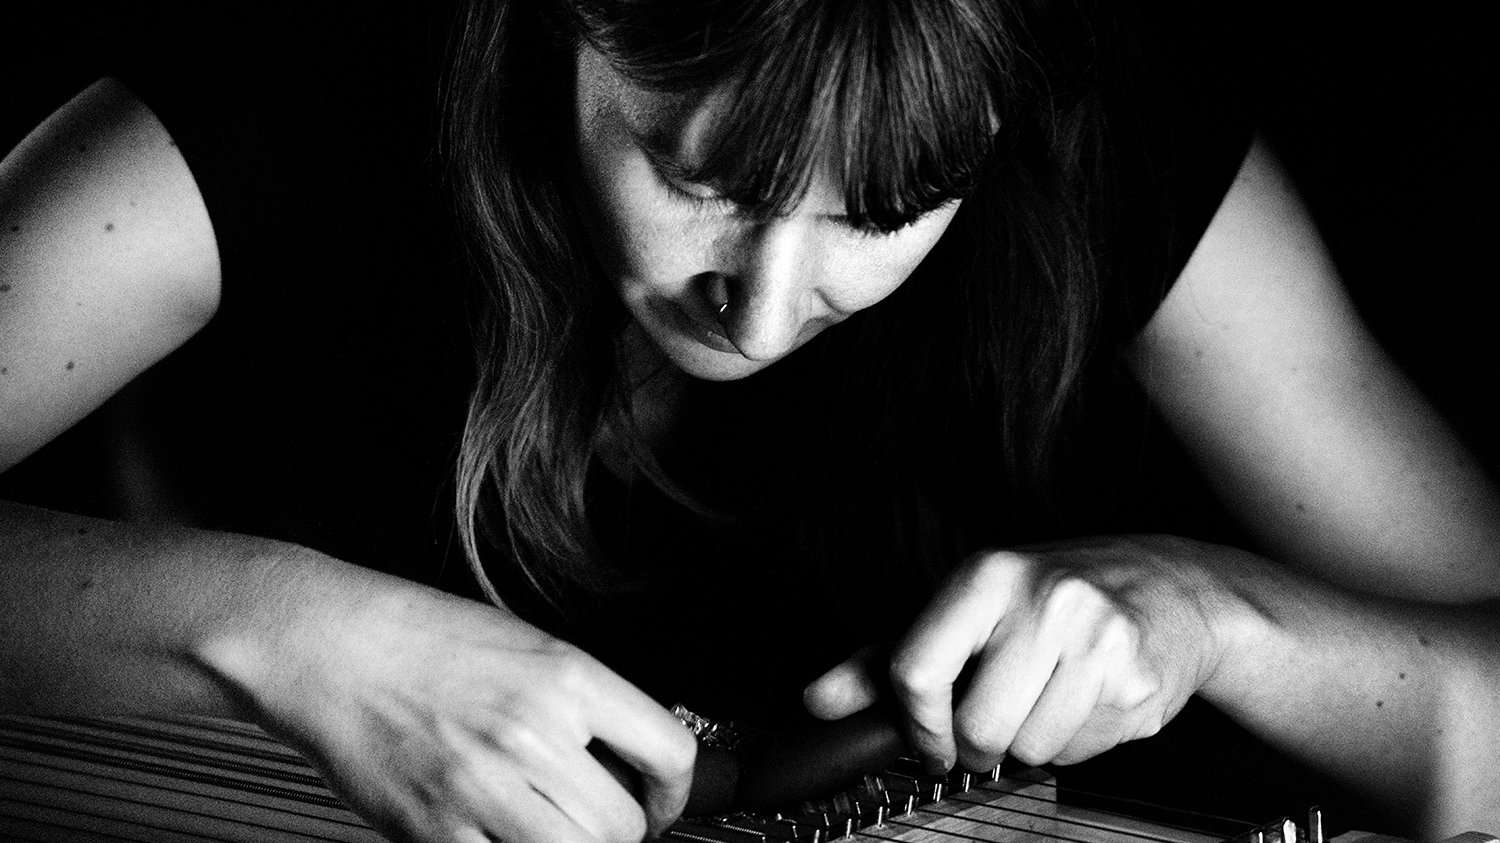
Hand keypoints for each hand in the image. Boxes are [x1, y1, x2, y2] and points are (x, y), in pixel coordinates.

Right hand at [209, 574, 695, 842]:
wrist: (331, 645)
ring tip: (558, 829)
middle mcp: (532, 732)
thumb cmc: (427, 639)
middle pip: (623, 824)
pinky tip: (505, 835)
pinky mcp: (434, 830)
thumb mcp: (530, 647)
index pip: (669, 751)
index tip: (661, 800)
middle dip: (623, 832)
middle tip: (604, 821)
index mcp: (566, 675)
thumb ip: (589, 706)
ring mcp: (482, 786)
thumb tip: (640, 765)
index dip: (677, 792)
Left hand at [804, 535, 1235, 771]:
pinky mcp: (1135, 678)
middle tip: (999, 719)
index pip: (916, 671)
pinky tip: (1088, 699)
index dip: (917, 726)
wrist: (1173, 587)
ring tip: (1051, 697)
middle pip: (976, 725)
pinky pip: (1078, 749)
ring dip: (1032, 741)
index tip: (930, 742)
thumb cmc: (1055, 598)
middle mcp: (1041, 598)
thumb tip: (817, 700)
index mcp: (986, 576)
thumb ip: (889, 656)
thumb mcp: (969, 609)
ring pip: (1029, 747)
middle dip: (980, 743)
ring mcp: (1095, 637)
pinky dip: (1076, 741)